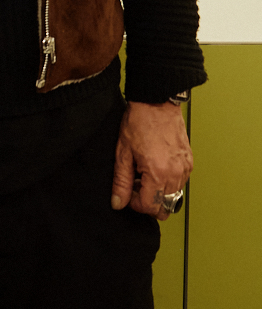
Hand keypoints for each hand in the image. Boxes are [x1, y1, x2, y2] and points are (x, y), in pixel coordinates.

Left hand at [111, 100, 192, 216]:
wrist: (156, 102)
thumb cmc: (139, 121)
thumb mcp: (123, 152)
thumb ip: (121, 181)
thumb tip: (118, 202)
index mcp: (158, 172)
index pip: (150, 207)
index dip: (135, 204)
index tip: (128, 193)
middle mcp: (175, 173)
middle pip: (164, 207)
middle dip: (148, 201)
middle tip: (136, 184)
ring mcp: (185, 168)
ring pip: (173, 197)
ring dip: (158, 192)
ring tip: (145, 173)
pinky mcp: (189, 162)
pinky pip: (180, 183)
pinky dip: (168, 182)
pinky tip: (156, 167)